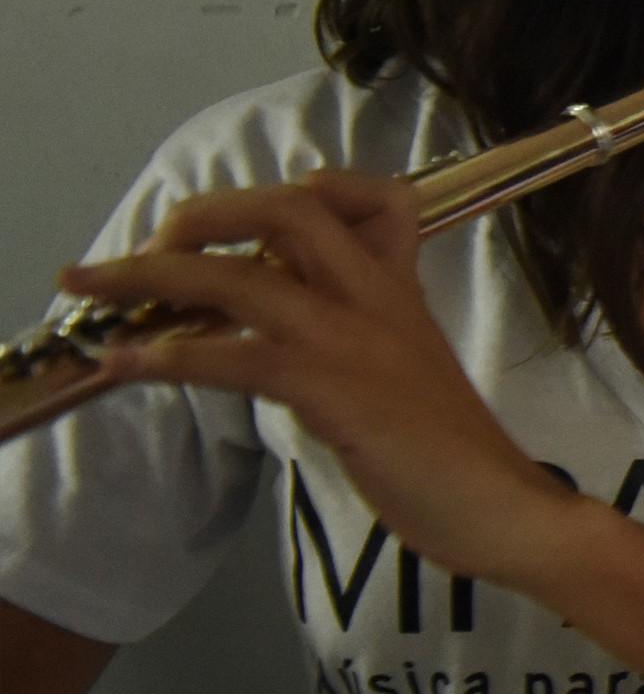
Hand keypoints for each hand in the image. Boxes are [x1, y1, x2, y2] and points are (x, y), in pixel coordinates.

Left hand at [60, 169, 576, 582]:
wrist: (503, 506)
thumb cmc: (456, 457)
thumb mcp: (412, 375)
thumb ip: (360, 341)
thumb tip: (286, 340)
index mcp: (403, 295)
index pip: (381, 201)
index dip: (322, 186)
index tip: (264, 214)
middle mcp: (377, 302)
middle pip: (290, 212)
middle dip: (205, 215)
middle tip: (151, 244)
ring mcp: (354, 342)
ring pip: (240, 279)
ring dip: (150, 277)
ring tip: (90, 288)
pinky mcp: (332, 390)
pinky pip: (235, 356)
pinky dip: (167, 356)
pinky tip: (124, 364)